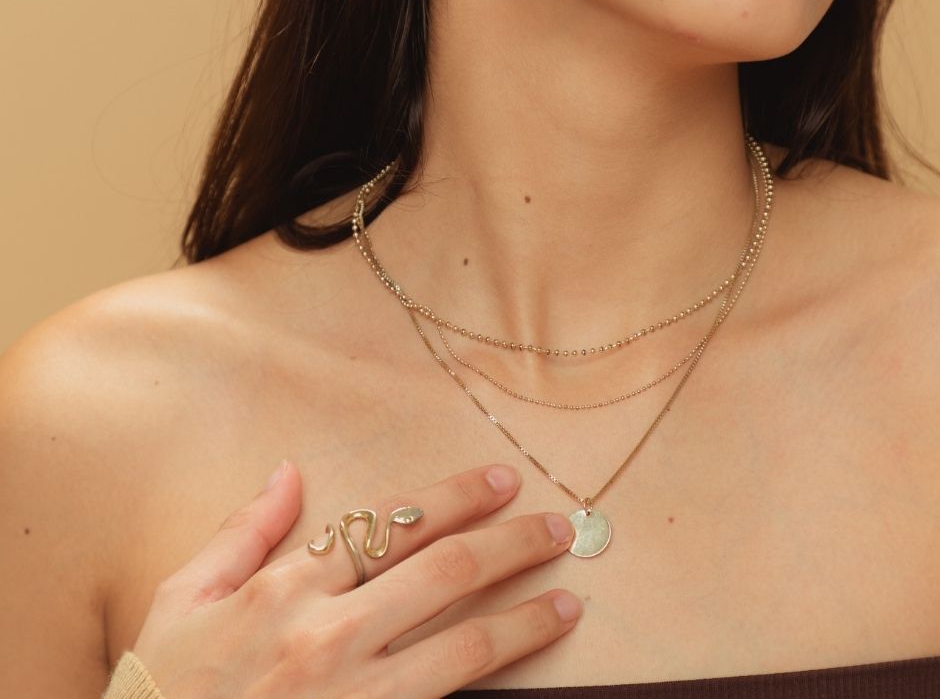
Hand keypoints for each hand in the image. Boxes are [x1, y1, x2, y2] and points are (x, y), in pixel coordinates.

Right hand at [127, 460, 580, 697]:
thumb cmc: (162, 692)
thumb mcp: (177, 601)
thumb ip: (238, 532)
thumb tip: (287, 471)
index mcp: (284, 588)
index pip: (390, 525)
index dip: (455, 498)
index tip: (500, 481)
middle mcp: (328, 633)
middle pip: (446, 571)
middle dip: (512, 543)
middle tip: (559, 527)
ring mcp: (355, 692)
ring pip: (464, 642)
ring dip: (526, 616)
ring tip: (568, 600)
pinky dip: (496, 682)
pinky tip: (530, 665)